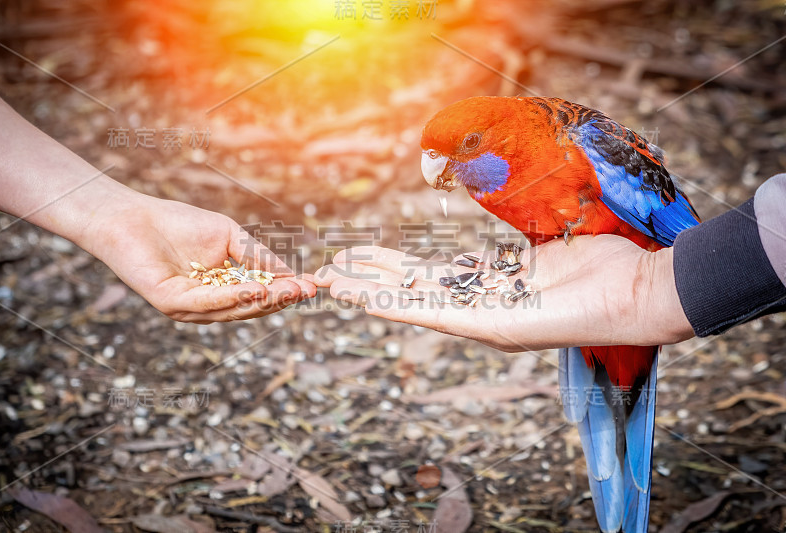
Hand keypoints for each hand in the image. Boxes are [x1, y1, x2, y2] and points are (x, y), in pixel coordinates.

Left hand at [90, 194, 315, 322]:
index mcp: (222, 291)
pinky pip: (207, 303)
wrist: (133, 217)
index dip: (285, 292)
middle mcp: (207, 305)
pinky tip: (254, 289)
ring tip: (288, 291)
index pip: (258, 296)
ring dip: (262, 301)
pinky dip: (232, 297)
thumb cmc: (179, 224)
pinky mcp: (171, 303)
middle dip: (280, 299)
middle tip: (305, 292)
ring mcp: (189, 308)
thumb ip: (257, 256)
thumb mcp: (230, 237)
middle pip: (250, 308)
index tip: (311, 285)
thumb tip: (290, 273)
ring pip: (232, 310)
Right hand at [314, 235, 692, 350]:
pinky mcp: (495, 326)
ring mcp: (486, 322)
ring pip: (415, 304)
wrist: (639, 290)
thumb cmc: (602, 264)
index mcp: (493, 293)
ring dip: (370, 290)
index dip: (392, 269)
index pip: (430, 281)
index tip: (362, 257)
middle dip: (372, 278)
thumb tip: (498, 240)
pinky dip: (395, 303)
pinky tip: (365, 296)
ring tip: (335, 281)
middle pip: (413, 293)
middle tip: (334, 268)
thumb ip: (515, 250)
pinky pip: (436, 314)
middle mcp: (484, 312)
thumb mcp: (546, 249)